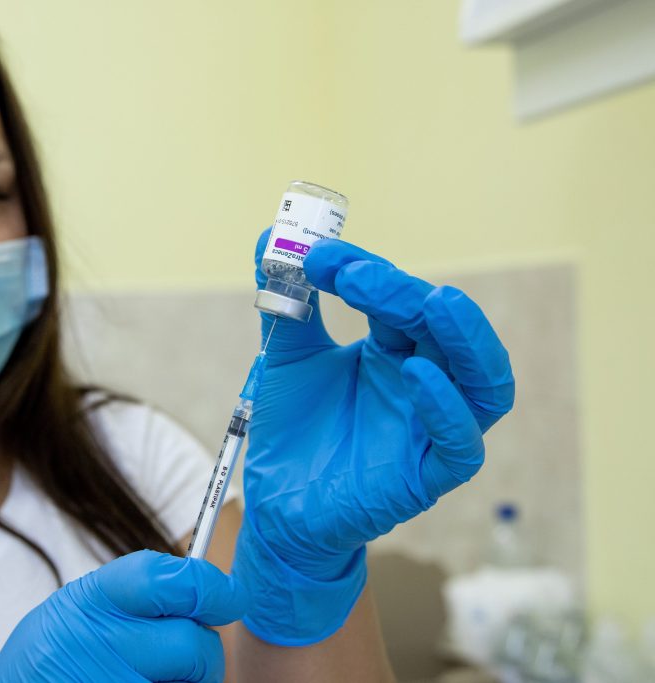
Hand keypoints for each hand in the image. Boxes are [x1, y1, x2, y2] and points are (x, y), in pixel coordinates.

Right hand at [0, 550, 248, 681]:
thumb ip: (131, 596)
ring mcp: (113, 682)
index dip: (209, 585)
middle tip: (188, 654)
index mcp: (91, 601)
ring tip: (153, 676)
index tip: (229, 595)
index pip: (167, 580)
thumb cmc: (45, 660)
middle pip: (193, 644)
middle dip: (203, 650)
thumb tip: (203, 586)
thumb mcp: (72, 609)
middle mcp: (102, 643)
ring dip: (190, 681)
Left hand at [233, 231, 514, 645]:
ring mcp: (431, 429)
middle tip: (354, 275)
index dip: (367, 272)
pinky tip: (415, 375)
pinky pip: (460, 445)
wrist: (278, 504)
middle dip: (404, 294)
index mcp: (396, 351)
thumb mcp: (285, 360)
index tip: (317, 255)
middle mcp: (425, 384)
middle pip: (443, 331)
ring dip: (466, 340)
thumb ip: (285, 304)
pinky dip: (447, 408)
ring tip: (434, 302)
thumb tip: (268, 236)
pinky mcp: (428, 476)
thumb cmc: (295, 431)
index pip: (401, 301)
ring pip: (484, 384)